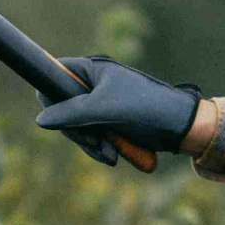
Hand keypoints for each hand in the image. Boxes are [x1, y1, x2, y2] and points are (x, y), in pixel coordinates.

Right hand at [35, 57, 201, 165]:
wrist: (183, 127)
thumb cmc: (145, 109)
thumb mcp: (104, 110)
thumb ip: (70, 113)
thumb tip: (41, 120)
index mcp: (93, 69)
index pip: (56, 73)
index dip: (51, 94)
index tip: (56, 116)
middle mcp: (96, 83)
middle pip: (64, 107)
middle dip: (77, 131)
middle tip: (93, 143)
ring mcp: (103, 103)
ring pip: (79, 126)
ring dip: (92, 143)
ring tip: (110, 154)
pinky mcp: (112, 121)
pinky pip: (94, 135)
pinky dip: (102, 147)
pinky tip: (115, 155)